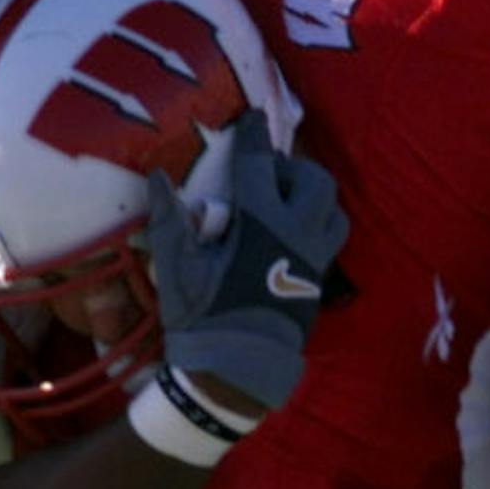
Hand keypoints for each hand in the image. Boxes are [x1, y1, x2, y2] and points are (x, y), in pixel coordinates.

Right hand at [143, 110, 347, 411]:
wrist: (236, 371)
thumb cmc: (202, 319)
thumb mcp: (177, 267)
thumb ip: (169, 217)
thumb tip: (157, 176)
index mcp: (261, 223)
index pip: (260, 164)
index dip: (253, 136)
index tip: (251, 118)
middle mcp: (296, 234)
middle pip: (313, 179)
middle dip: (291, 168)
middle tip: (264, 175)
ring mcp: (313, 259)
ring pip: (332, 210)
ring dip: (311, 198)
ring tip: (284, 203)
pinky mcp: (318, 282)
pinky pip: (329, 240)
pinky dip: (315, 226)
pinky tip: (289, 235)